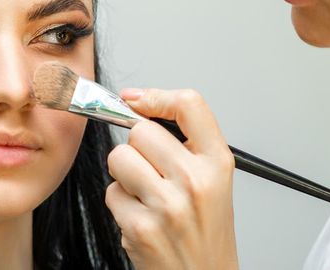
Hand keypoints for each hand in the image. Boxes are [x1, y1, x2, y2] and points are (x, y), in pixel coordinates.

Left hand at [105, 88, 237, 269]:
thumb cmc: (206, 233)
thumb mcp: (215, 181)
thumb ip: (186, 145)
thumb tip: (137, 104)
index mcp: (218, 164)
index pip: (190, 105)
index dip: (156, 96)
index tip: (137, 100)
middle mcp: (196, 182)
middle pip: (141, 131)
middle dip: (137, 148)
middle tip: (151, 170)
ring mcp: (168, 206)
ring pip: (119, 158)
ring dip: (124, 176)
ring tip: (146, 195)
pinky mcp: (141, 228)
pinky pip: (112, 194)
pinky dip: (121, 205)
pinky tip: (142, 218)